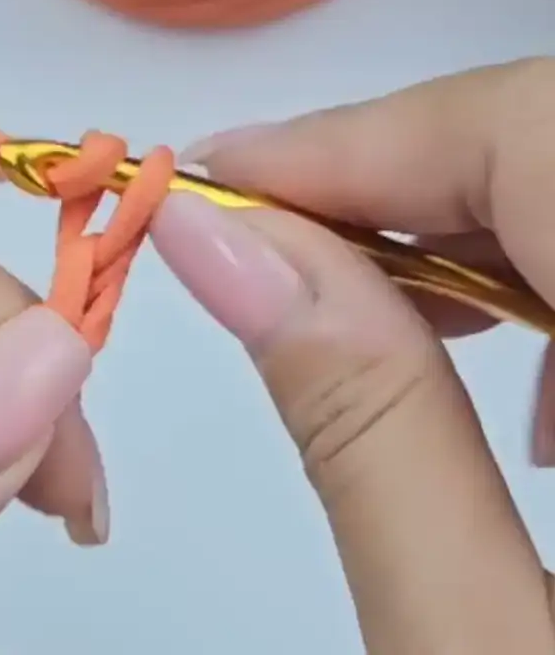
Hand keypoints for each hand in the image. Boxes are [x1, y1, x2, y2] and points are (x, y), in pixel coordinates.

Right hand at [150, 58, 554, 652]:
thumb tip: (224, 253)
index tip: (216, 184)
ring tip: (377, 319)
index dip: (360, 140)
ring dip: (483, 221)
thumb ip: (361, 422)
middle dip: (403, 176)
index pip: (542, 135)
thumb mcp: (484, 650)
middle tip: (260, 249)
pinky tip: (532, 392)